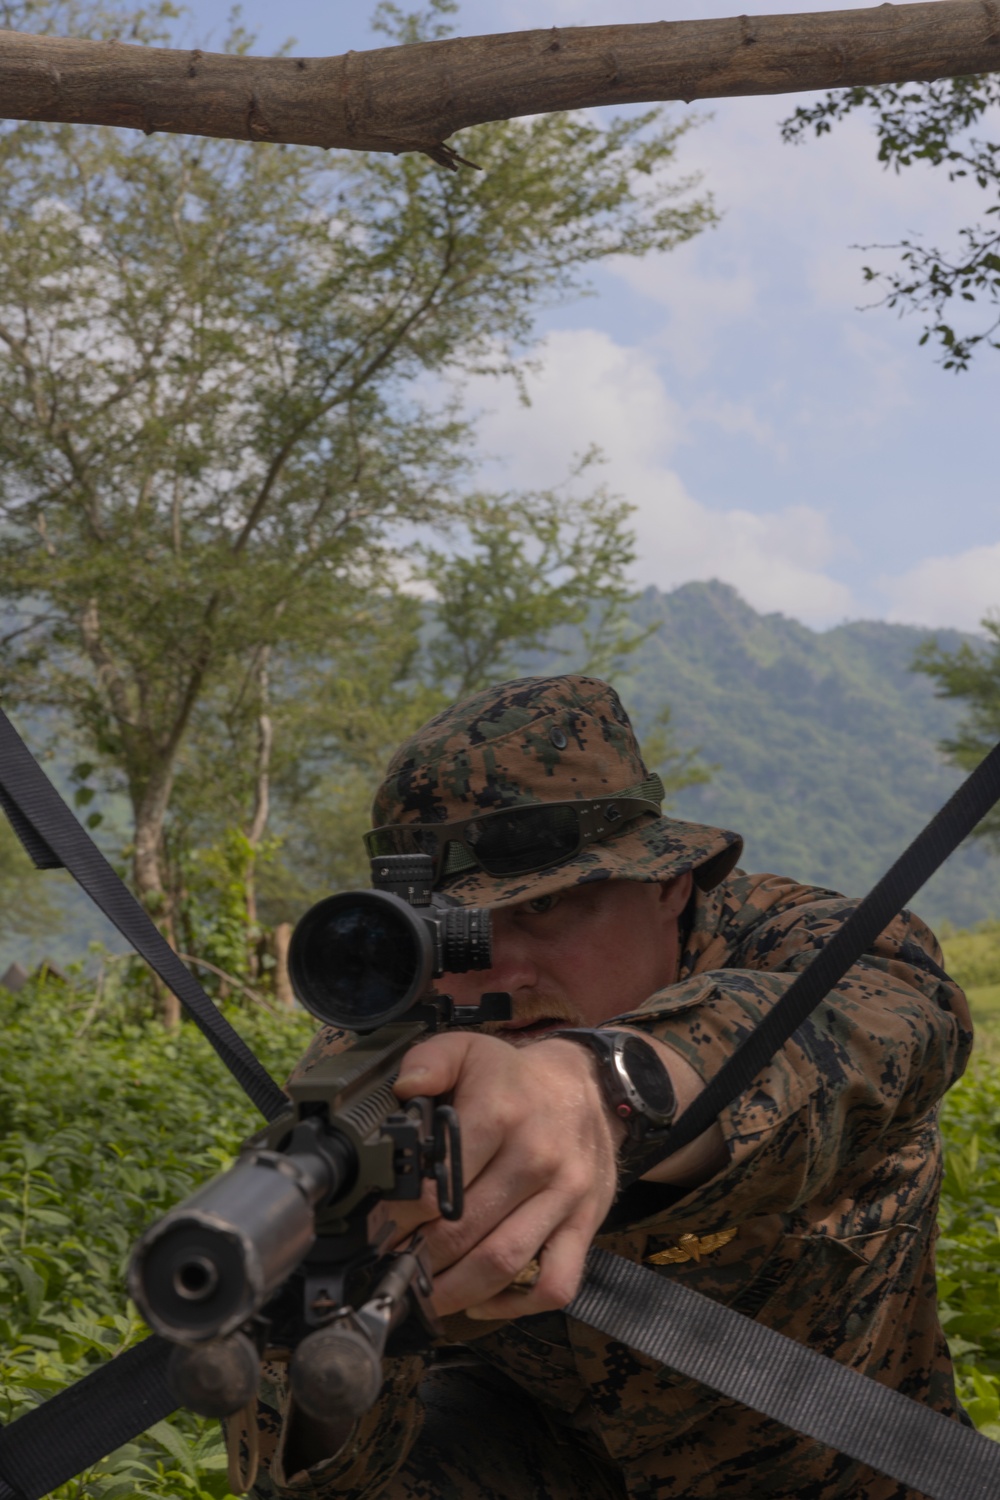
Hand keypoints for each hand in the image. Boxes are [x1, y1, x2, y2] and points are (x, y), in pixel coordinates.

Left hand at [390, 1032, 623, 1320]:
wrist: (588, 1087)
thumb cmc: (513, 1079)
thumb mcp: (467, 1050)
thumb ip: (428, 1061)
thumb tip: (404, 1091)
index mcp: (500, 1114)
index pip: (439, 1184)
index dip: (400, 1216)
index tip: (379, 1228)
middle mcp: (536, 1157)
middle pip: (464, 1230)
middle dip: (417, 1257)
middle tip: (390, 1265)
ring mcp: (565, 1196)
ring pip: (503, 1263)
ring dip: (453, 1290)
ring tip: (421, 1294)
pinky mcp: (586, 1224)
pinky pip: (556, 1284)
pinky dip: (516, 1306)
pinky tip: (480, 1301)